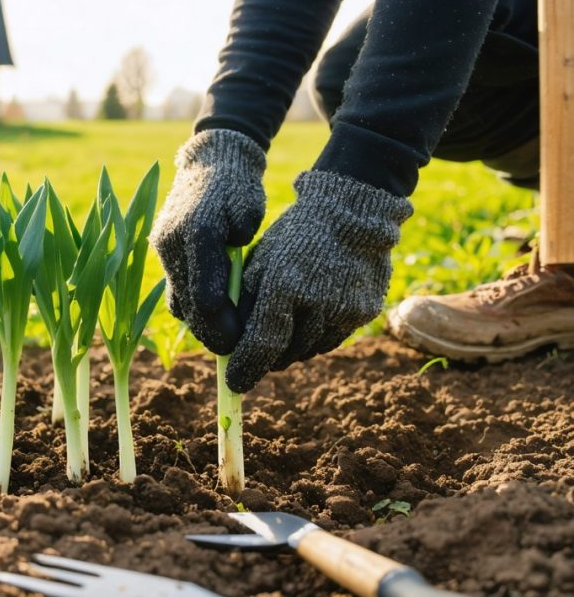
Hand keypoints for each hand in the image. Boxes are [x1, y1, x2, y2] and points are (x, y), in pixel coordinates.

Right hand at [150, 129, 265, 354]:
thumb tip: (232, 271)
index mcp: (196, 233)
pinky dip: (193, 309)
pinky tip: (214, 320)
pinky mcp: (164, 254)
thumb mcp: (249, 207)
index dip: (224, 325)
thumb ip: (243, 240)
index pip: (206, 295)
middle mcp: (172, 245)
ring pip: (179, 302)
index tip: (242, 342)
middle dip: (211, 334)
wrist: (210, 163)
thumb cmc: (237, 186)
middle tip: (234, 352)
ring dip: (200, 325)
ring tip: (226, 340)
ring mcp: (163, 250)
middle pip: (188, 305)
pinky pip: (175, 292)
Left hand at [226, 171, 413, 392]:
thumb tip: (231, 345)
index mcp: (285, 285)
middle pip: (286, 353)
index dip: (246, 368)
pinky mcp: (364, 313)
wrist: (352, 214)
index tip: (234, 382)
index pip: (262, 344)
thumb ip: (246, 303)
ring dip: (290, 350)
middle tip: (253, 359)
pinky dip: (314, 339)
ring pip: (309, 350)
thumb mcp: (261, 262)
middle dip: (266, 360)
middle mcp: (317, 302)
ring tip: (281, 337)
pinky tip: (306, 324)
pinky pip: (331, 340)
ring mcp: (345, 309)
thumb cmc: (295, 236)